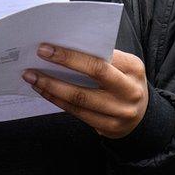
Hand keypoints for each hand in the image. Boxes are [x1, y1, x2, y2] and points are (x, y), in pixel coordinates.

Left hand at [23, 45, 147, 138]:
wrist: (142, 115)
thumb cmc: (124, 82)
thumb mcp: (123, 66)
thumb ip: (101, 57)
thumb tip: (63, 47)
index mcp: (133, 68)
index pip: (101, 57)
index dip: (72, 54)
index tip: (47, 47)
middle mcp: (130, 90)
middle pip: (93, 74)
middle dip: (62, 64)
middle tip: (38, 56)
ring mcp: (121, 111)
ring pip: (80, 98)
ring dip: (52, 86)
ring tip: (32, 76)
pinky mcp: (110, 127)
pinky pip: (78, 112)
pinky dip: (57, 100)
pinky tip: (44, 91)